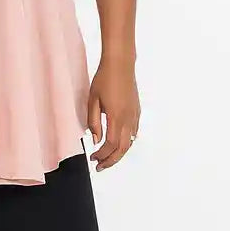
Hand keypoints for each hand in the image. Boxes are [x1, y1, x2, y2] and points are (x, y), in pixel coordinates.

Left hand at [87, 57, 139, 171]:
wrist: (121, 64)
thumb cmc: (104, 79)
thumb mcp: (92, 100)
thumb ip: (94, 122)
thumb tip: (96, 139)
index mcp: (116, 117)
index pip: (110, 145)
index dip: (102, 155)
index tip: (93, 158)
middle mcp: (128, 119)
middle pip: (122, 148)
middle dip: (111, 160)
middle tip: (100, 166)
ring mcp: (134, 116)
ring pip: (129, 142)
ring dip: (118, 153)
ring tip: (108, 158)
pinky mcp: (137, 111)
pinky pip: (133, 132)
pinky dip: (126, 142)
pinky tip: (119, 143)